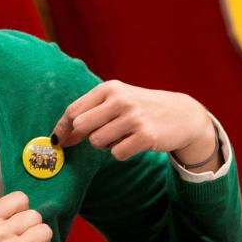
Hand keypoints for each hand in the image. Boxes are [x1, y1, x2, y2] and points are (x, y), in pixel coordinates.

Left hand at [52, 80, 217, 169]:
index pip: (74, 110)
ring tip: (122, 136)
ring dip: (105, 145)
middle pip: (81, 126)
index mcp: (109, 88)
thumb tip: (60, 136)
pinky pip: (116, 153)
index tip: (59, 140)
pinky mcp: (145, 136)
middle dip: (84, 136)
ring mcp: (133, 118)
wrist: (182, 115)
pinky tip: (134, 143)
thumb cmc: (141, 108)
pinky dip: (121, 152)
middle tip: (99, 136)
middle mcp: (120, 100)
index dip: (63, 128)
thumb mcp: (117, 100)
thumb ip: (89, 112)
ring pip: (97, 142)